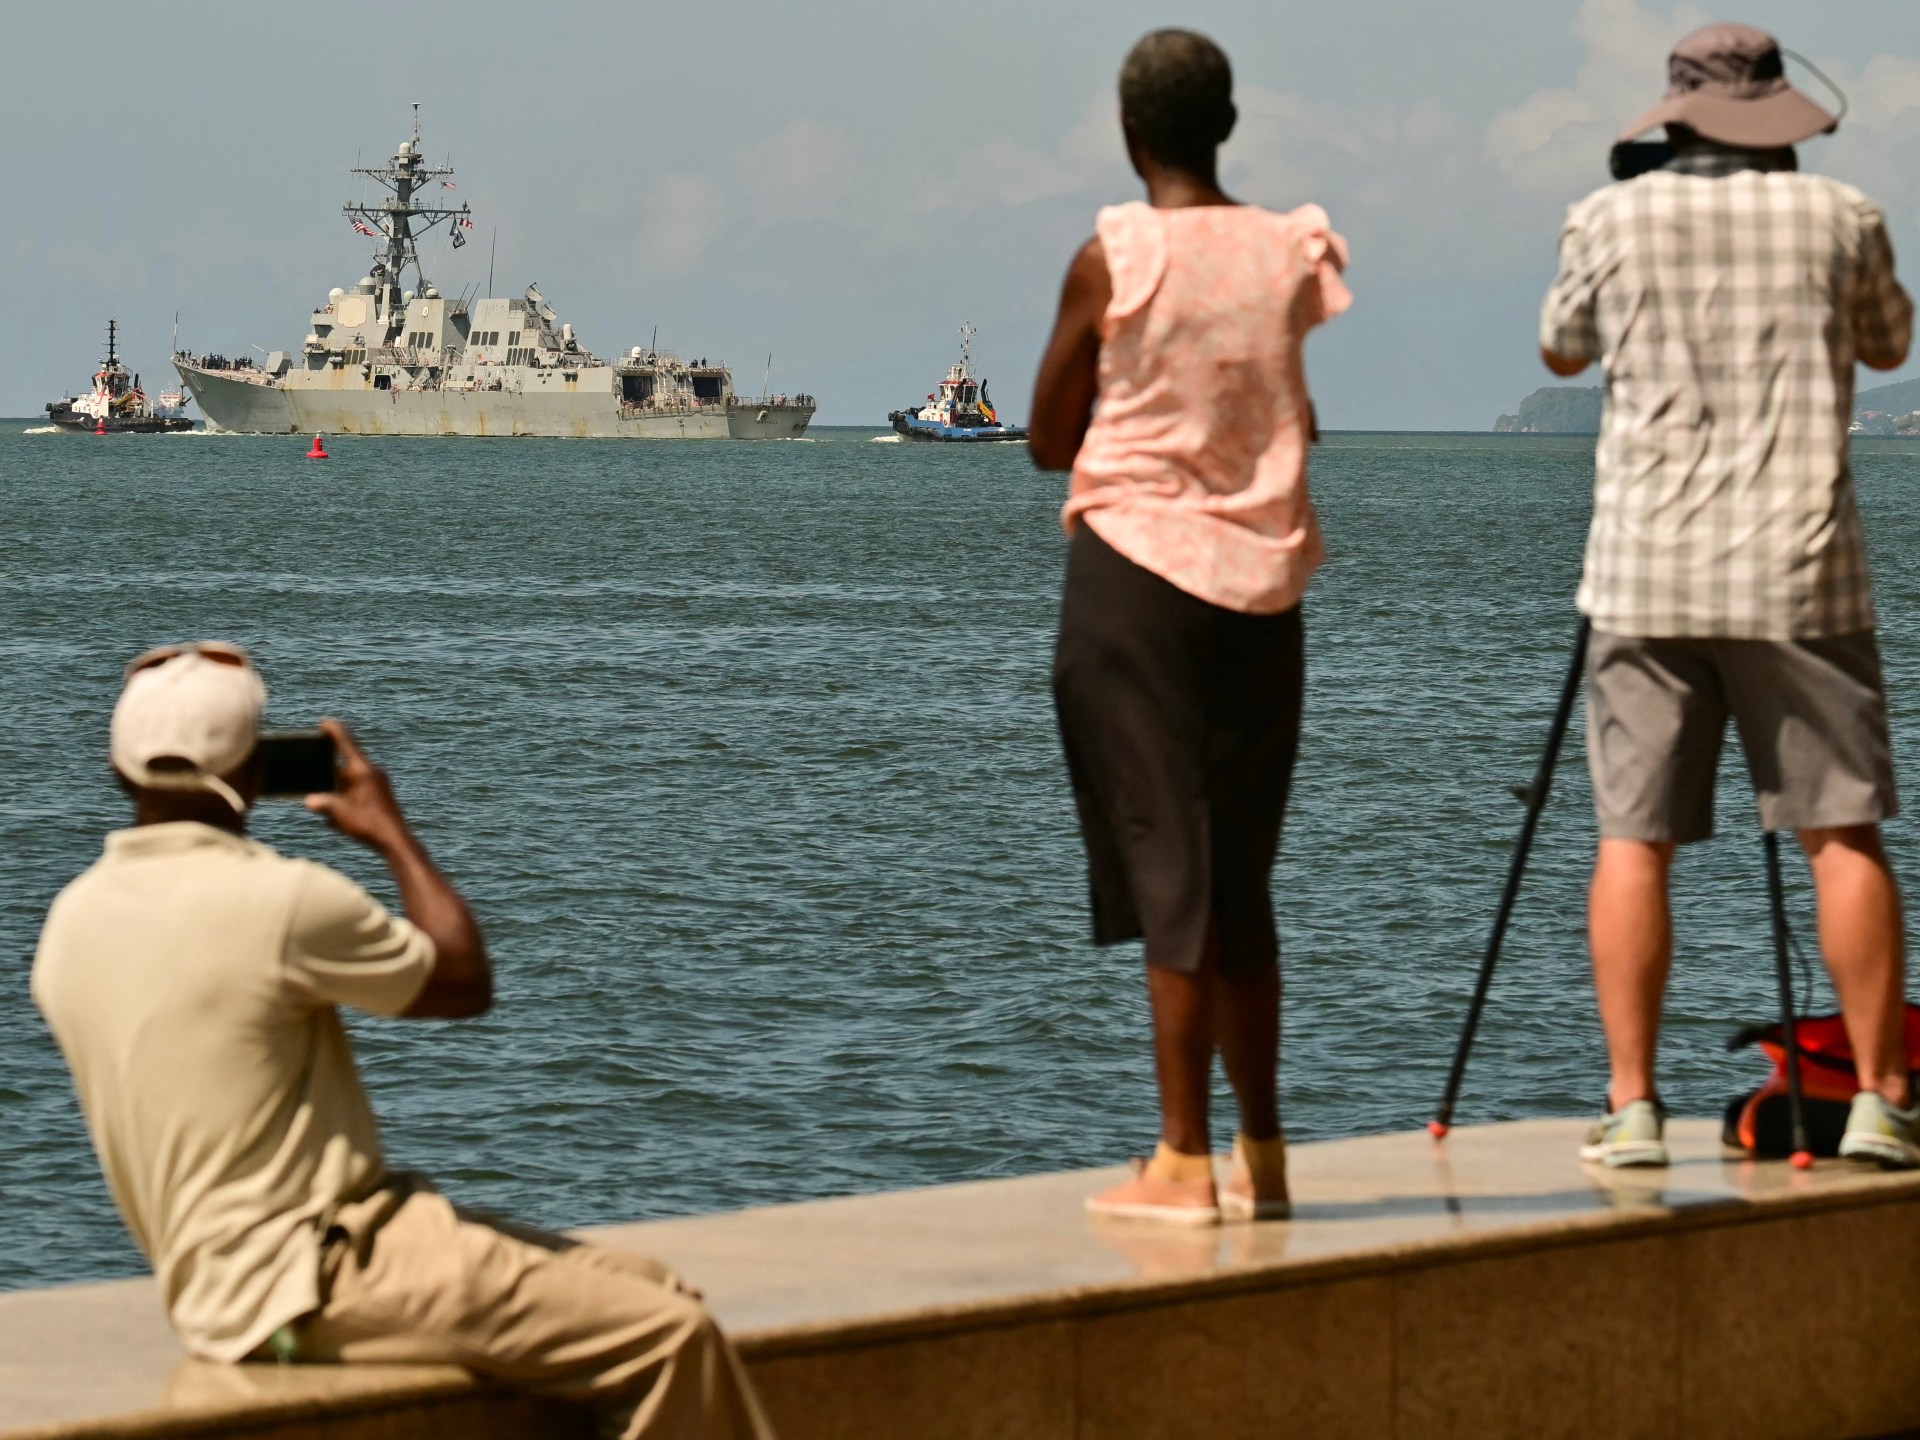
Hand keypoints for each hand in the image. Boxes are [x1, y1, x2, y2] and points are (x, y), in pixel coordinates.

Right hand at [305, 718, 410, 853]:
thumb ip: (322, 803)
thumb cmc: (368, 823)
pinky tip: (341, 816)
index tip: (324, 723)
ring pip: (351, 779)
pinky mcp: (381, 794)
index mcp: (361, 770)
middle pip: (346, 762)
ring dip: (338, 787)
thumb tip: (310, 801)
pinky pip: (359, 790)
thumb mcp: (338, 813)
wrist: (395, 840)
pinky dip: (347, 798)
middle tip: (316, 768)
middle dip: (330, 766)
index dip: (334, 731)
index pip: (346, 743)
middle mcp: (372, 772)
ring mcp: (378, 783)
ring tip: (329, 803)